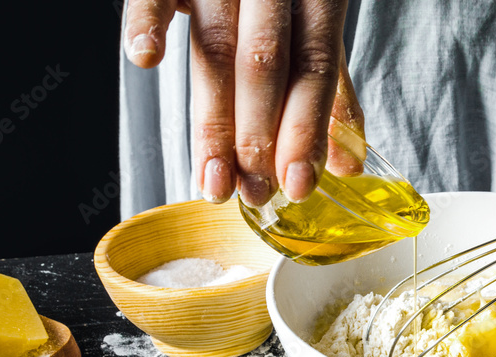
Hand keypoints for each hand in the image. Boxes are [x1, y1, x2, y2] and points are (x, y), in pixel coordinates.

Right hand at [123, 0, 363, 205]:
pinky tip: (146, 59)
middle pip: (264, 65)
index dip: (306, 131)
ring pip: (215, 48)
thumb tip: (348, 166)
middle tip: (252, 194)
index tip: (297, 186)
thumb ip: (329, 92)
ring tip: (213, 178)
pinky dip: (148, 23)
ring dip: (213, 121)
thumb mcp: (312, 31)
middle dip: (258, 137)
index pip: (314, 68)